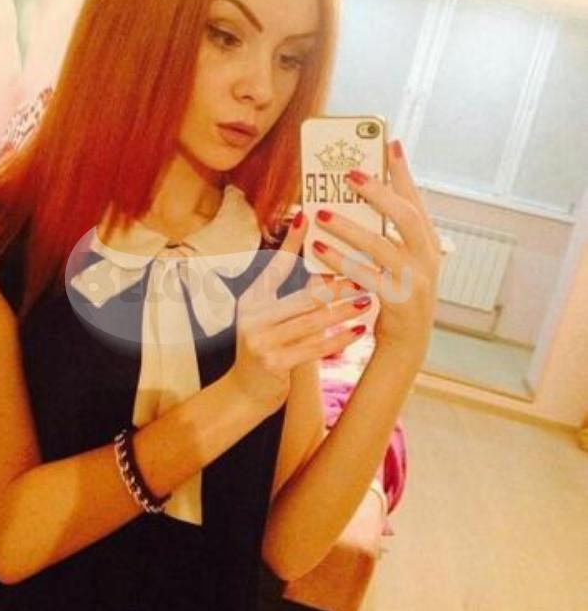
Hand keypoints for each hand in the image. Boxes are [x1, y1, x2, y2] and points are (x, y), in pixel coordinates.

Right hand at [229, 216, 372, 414]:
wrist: (243, 393)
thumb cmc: (265, 349)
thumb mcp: (268, 318)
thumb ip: (288, 297)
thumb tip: (322, 271)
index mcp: (252, 300)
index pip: (275, 266)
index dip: (291, 242)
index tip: (309, 217)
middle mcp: (252, 316)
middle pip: (302, 295)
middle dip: (336, 283)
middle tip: (364, 271)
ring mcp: (261, 340)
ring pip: (311, 321)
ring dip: (343, 310)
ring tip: (367, 300)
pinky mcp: (273, 363)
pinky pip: (313, 348)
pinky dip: (338, 339)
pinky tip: (359, 331)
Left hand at [308, 139, 441, 359]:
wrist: (407, 344)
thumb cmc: (395, 296)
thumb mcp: (398, 261)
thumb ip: (385, 234)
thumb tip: (354, 200)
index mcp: (428, 244)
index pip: (417, 200)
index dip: (404, 172)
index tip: (391, 142)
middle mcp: (429, 258)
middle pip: (407, 216)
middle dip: (379, 193)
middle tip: (350, 174)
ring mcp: (417, 280)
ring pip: (383, 246)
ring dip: (351, 227)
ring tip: (322, 213)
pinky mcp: (399, 302)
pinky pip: (366, 276)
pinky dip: (341, 261)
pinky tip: (318, 249)